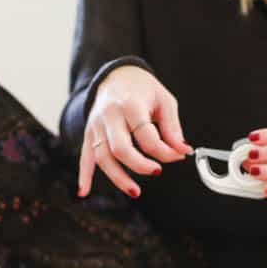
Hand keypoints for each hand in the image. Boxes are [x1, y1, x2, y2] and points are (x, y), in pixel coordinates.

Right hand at [78, 66, 193, 197]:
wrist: (116, 75)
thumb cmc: (142, 88)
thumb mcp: (164, 101)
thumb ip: (173, 127)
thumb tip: (183, 150)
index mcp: (130, 105)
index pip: (146, 136)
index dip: (164, 151)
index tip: (178, 155)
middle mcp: (109, 116)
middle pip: (120, 148)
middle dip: (139, 165)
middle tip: (157, 171)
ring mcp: (96, 126)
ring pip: (103, 157)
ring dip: (117, 178)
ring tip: (134, 191)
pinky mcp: (89, 134)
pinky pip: (85, 157)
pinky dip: (84, 175)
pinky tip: (83, 191)